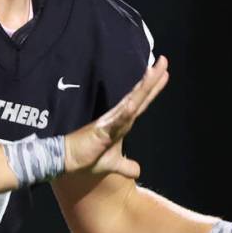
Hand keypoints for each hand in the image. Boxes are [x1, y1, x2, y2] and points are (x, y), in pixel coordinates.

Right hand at [63, 56, 168, 178]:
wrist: (67, 160)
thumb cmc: (87, 158)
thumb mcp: (113, 164)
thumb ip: (126, 166)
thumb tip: (138, 171)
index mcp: (121, 123)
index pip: (140, 103)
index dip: (152, 89)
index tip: (164, 74)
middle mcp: (118, 117)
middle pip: (140, 96)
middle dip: (153, 79)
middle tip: (163, 60)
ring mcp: (110, 121)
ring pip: (132, 101)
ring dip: (144, 86)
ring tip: (155, 69)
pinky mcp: (102, 129)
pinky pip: (118, 119)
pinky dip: (127, 111)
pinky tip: (135, 102)